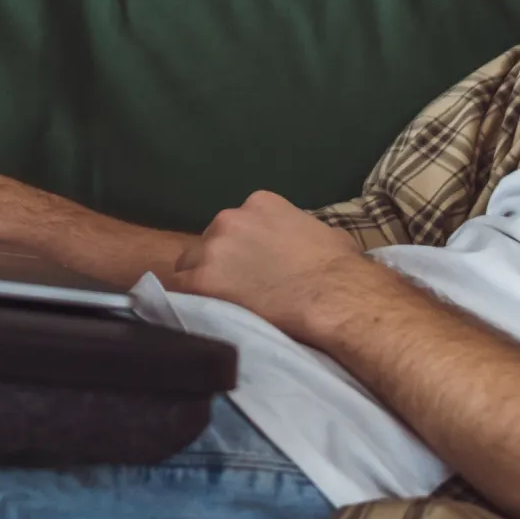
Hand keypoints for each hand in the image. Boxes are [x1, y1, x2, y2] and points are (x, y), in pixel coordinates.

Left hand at [163, 190, 376, 340]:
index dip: (238, 248)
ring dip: (202, 282)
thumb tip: (306, 244)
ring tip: (220, 306)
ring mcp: (213, 247)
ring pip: (189, 265)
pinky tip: (204, 315)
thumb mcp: (323, 232)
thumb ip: (300, 231)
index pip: (234, 224)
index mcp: (260, 203)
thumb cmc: (338, 268)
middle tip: (235, 288)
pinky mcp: (202, 279)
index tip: (248, 267)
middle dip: (218, 262)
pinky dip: (189, 302)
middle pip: (208, 242)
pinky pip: (181, 291)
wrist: (332, 295)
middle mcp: (230, 218)